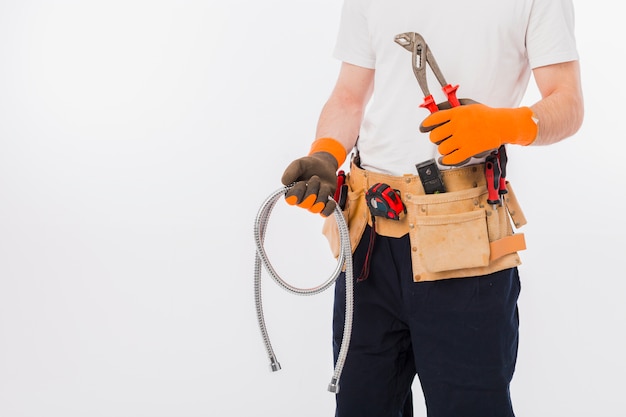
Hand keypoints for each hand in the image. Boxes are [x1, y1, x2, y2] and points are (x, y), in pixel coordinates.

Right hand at [281, 151, 338, 216]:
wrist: (324, 164)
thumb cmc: (308, 165)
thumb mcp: (299, 164)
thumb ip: (291, 171)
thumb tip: (284, 182)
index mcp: (292, 191)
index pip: (291, 200)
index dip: (297, 192)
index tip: (301, 182)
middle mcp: (302, 200)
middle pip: (305, 204)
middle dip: (312, 190)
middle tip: (315, 178)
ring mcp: (313, 203)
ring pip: (316, 208)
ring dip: (322, 194)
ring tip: (323, 184)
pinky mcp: (325, 204)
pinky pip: (326, 212)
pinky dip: (329, 208)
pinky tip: (330, 199)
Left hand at [420, 103, 537, 165]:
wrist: (502, 124)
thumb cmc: (485, 116)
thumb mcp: (468, 107)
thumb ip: (452, 111)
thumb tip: (435, 117)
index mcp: (457, 113)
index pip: (434, 119)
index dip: (426, 125)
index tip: (423, 128)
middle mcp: (458, 125)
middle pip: (434, 136)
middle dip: (435, 139)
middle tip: (440, 139)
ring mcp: (464, 138)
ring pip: (442, 148)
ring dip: (443, 150)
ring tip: (448, 148)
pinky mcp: (470, 149)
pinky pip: (451, 159)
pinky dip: (446, 160)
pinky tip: (445, 159)